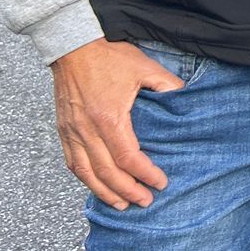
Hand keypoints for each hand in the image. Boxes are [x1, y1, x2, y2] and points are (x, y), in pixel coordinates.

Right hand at [50, 37, 184, 207]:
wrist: (72, 45)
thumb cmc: (108, 56)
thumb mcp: (145, 68)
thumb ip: (168, 86)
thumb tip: (186, 100)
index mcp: (109, 117)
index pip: (128, 157)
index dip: (145, 174)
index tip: (160, 182)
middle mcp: (87, 129)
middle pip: (106, 172)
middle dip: (127, 191)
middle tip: (145, 201)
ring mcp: (72, 131)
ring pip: (86, 172)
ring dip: (104, 192)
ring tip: (121, 205)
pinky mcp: (63, 129)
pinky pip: (71, 162)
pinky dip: (85, 178)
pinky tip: (96, 186)